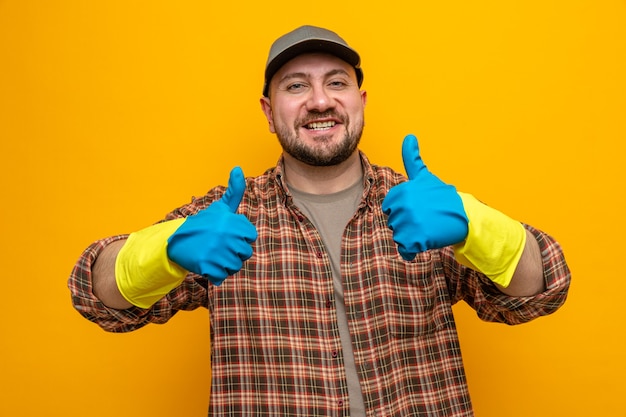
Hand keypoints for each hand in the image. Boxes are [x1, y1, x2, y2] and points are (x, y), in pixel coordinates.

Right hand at [167, 167, 257, 284]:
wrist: (175, 241)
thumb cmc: (203, 224)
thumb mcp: (220, 208)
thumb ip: (234, 191)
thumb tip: (238, 168)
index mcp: (231, 222)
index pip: (251, 236)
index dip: (240, 237)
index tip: (227, 234)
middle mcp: (226, 236)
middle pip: (245, 253)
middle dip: (234, 252)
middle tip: (218, 245)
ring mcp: (217, 252)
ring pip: (235, 266)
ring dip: (225, 264)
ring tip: (213, 254)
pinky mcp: (207, 267)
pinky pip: (222, 277)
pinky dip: (215, 274)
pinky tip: (207, 263)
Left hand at [382, 134, 467, 259]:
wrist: (465, 216)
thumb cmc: (443, 197)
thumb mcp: (425, 177)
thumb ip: (412, 159)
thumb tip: (409, 136)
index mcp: (402, 191)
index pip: (389, 207)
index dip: (403, 210)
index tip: (419, 207)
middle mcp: (404, 205)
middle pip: (393, 222)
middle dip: (408, 224)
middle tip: (426, 218)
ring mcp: (409, 222)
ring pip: (399, 236)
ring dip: (412, 236)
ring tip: (428, 228)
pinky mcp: (416, 238)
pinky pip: (405, 250)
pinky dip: (414, 250)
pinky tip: (426, 240)